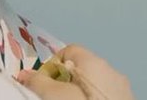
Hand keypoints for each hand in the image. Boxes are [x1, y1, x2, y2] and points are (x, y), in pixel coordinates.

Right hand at [17, 44, 134, 99]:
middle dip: (62, 82)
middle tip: (52, 97)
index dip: (51, 65)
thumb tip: (24, 74)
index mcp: (95, 62)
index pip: (69, 50)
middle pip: (80, 69)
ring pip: (91, 86)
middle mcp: (111, 71)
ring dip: (76, 93)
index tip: (42, 83)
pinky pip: (103, 96)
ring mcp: (122, 90)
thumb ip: (38, 82)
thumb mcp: (54, 95)